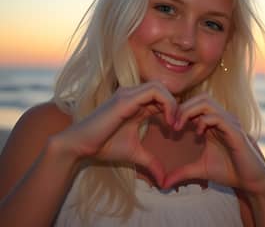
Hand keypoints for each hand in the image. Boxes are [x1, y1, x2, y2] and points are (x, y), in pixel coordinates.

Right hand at [54, 81, 176, 185]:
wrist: (80, 146)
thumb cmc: (105, 147)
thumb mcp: (135, 154)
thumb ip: (151, 162)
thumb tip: (164, 182)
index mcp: (136, 104)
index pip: (161, 98)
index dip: (174, 110)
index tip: (179, 130)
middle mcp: (132, 95)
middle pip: (162, 89)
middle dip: (176, 105)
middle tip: (180, 127)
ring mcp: (128, 94)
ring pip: (159, 87)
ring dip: (173, 104)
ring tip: (175, 125)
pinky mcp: (125, 99)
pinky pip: (153, 92)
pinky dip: (166, 103)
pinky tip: (169, 122)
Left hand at [163, 94, 264, 194]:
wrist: (252, 183)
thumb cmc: (228, 172)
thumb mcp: (199, 169)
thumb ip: (181, 172)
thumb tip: (162, 183)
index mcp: (213, 123)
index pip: (195, 104)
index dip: (179, 110)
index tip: (168, 125)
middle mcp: (222, 118)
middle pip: (200, 98)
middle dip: (182, 108)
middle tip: (171, 124)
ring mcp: (229, 122)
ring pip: (206, 103)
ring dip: (189, 111)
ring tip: (179, 126)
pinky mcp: (235, 131)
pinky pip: (217, 117)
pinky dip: (203, 121)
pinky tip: (198, 134)